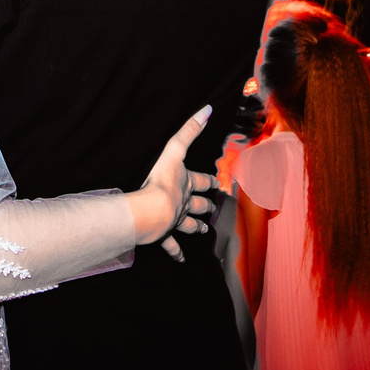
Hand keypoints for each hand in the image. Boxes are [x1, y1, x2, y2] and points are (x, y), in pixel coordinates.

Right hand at [129, 105, 218, 261]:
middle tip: (212, 208)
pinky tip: (181, 260)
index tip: (216, 182)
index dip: (209, 180)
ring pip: (188, 225)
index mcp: (186, 184)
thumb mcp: (174, 150)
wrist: (152, 210)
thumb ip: (189, 130)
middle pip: (198, 205)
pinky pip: (171, 246)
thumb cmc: (162, 181)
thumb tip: (207, 109)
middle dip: (206, 206)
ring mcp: (174, 221)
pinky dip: (176, 252)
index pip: (201, 181)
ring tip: (202, 231)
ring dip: (196, 227)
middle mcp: (184, 204)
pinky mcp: (163, 235)